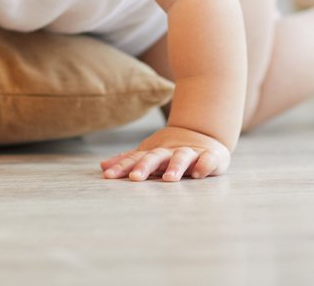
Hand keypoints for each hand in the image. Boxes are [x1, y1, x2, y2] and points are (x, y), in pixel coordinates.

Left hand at [100, 126, 230, 181]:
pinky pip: (208, 160)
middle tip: (135, 178)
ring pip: (182, 157)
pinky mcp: (211, 156)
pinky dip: (204, 165)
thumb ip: (129, 161)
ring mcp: (191, 153)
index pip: (136, 158)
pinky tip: (198, 174)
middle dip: (145, 166)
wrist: (205, 134)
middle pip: (156, 156)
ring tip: (169, 179)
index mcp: (155, 153)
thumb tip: (102, 166)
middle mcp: (171, 152)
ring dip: (176, 166)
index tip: (108, 176)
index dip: (122, 167)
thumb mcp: (150, 155)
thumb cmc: (171, 152)